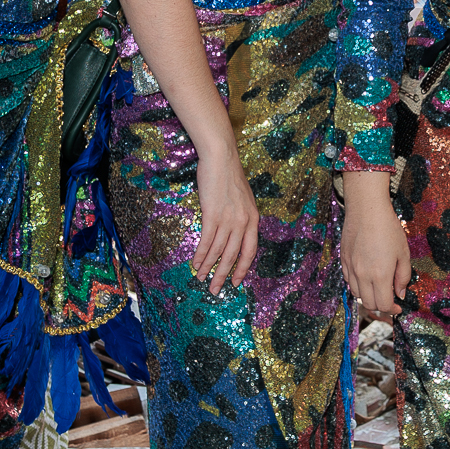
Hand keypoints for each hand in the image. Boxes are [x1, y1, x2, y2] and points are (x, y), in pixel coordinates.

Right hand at [193, 147, 257, 295]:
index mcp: (253, 220)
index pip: (250, 251)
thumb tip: (234, 234)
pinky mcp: (213, 215)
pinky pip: (206, 241)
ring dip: (208, 268)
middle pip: (234, 257)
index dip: (243, 269)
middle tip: (215, 290)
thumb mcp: (244, 199)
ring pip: (219, 252)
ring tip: (201, 279)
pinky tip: (195, 264)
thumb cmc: (230, 176)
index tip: (236, 282)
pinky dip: (200, 255)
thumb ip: (242, 217)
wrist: (222, 158)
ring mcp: (228, 219)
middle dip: (223, 276)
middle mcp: (244, 222)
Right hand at [341, 168, 410, 317]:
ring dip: (368, 296)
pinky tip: (367, 277)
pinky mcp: (344, 261)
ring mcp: (351, 269)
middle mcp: (363, 275)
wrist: (367, 209)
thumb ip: (403, 276)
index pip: (384, 304)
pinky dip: (358, 285)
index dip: (393, 310)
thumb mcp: (403, 253)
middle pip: (369, 303)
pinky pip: (349, 281)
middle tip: (389, 299)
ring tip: (378, 288)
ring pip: (357, 294)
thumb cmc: (388, 228)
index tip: (398, 307)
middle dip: (381, 306)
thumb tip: (400, 293)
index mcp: (380, 275)